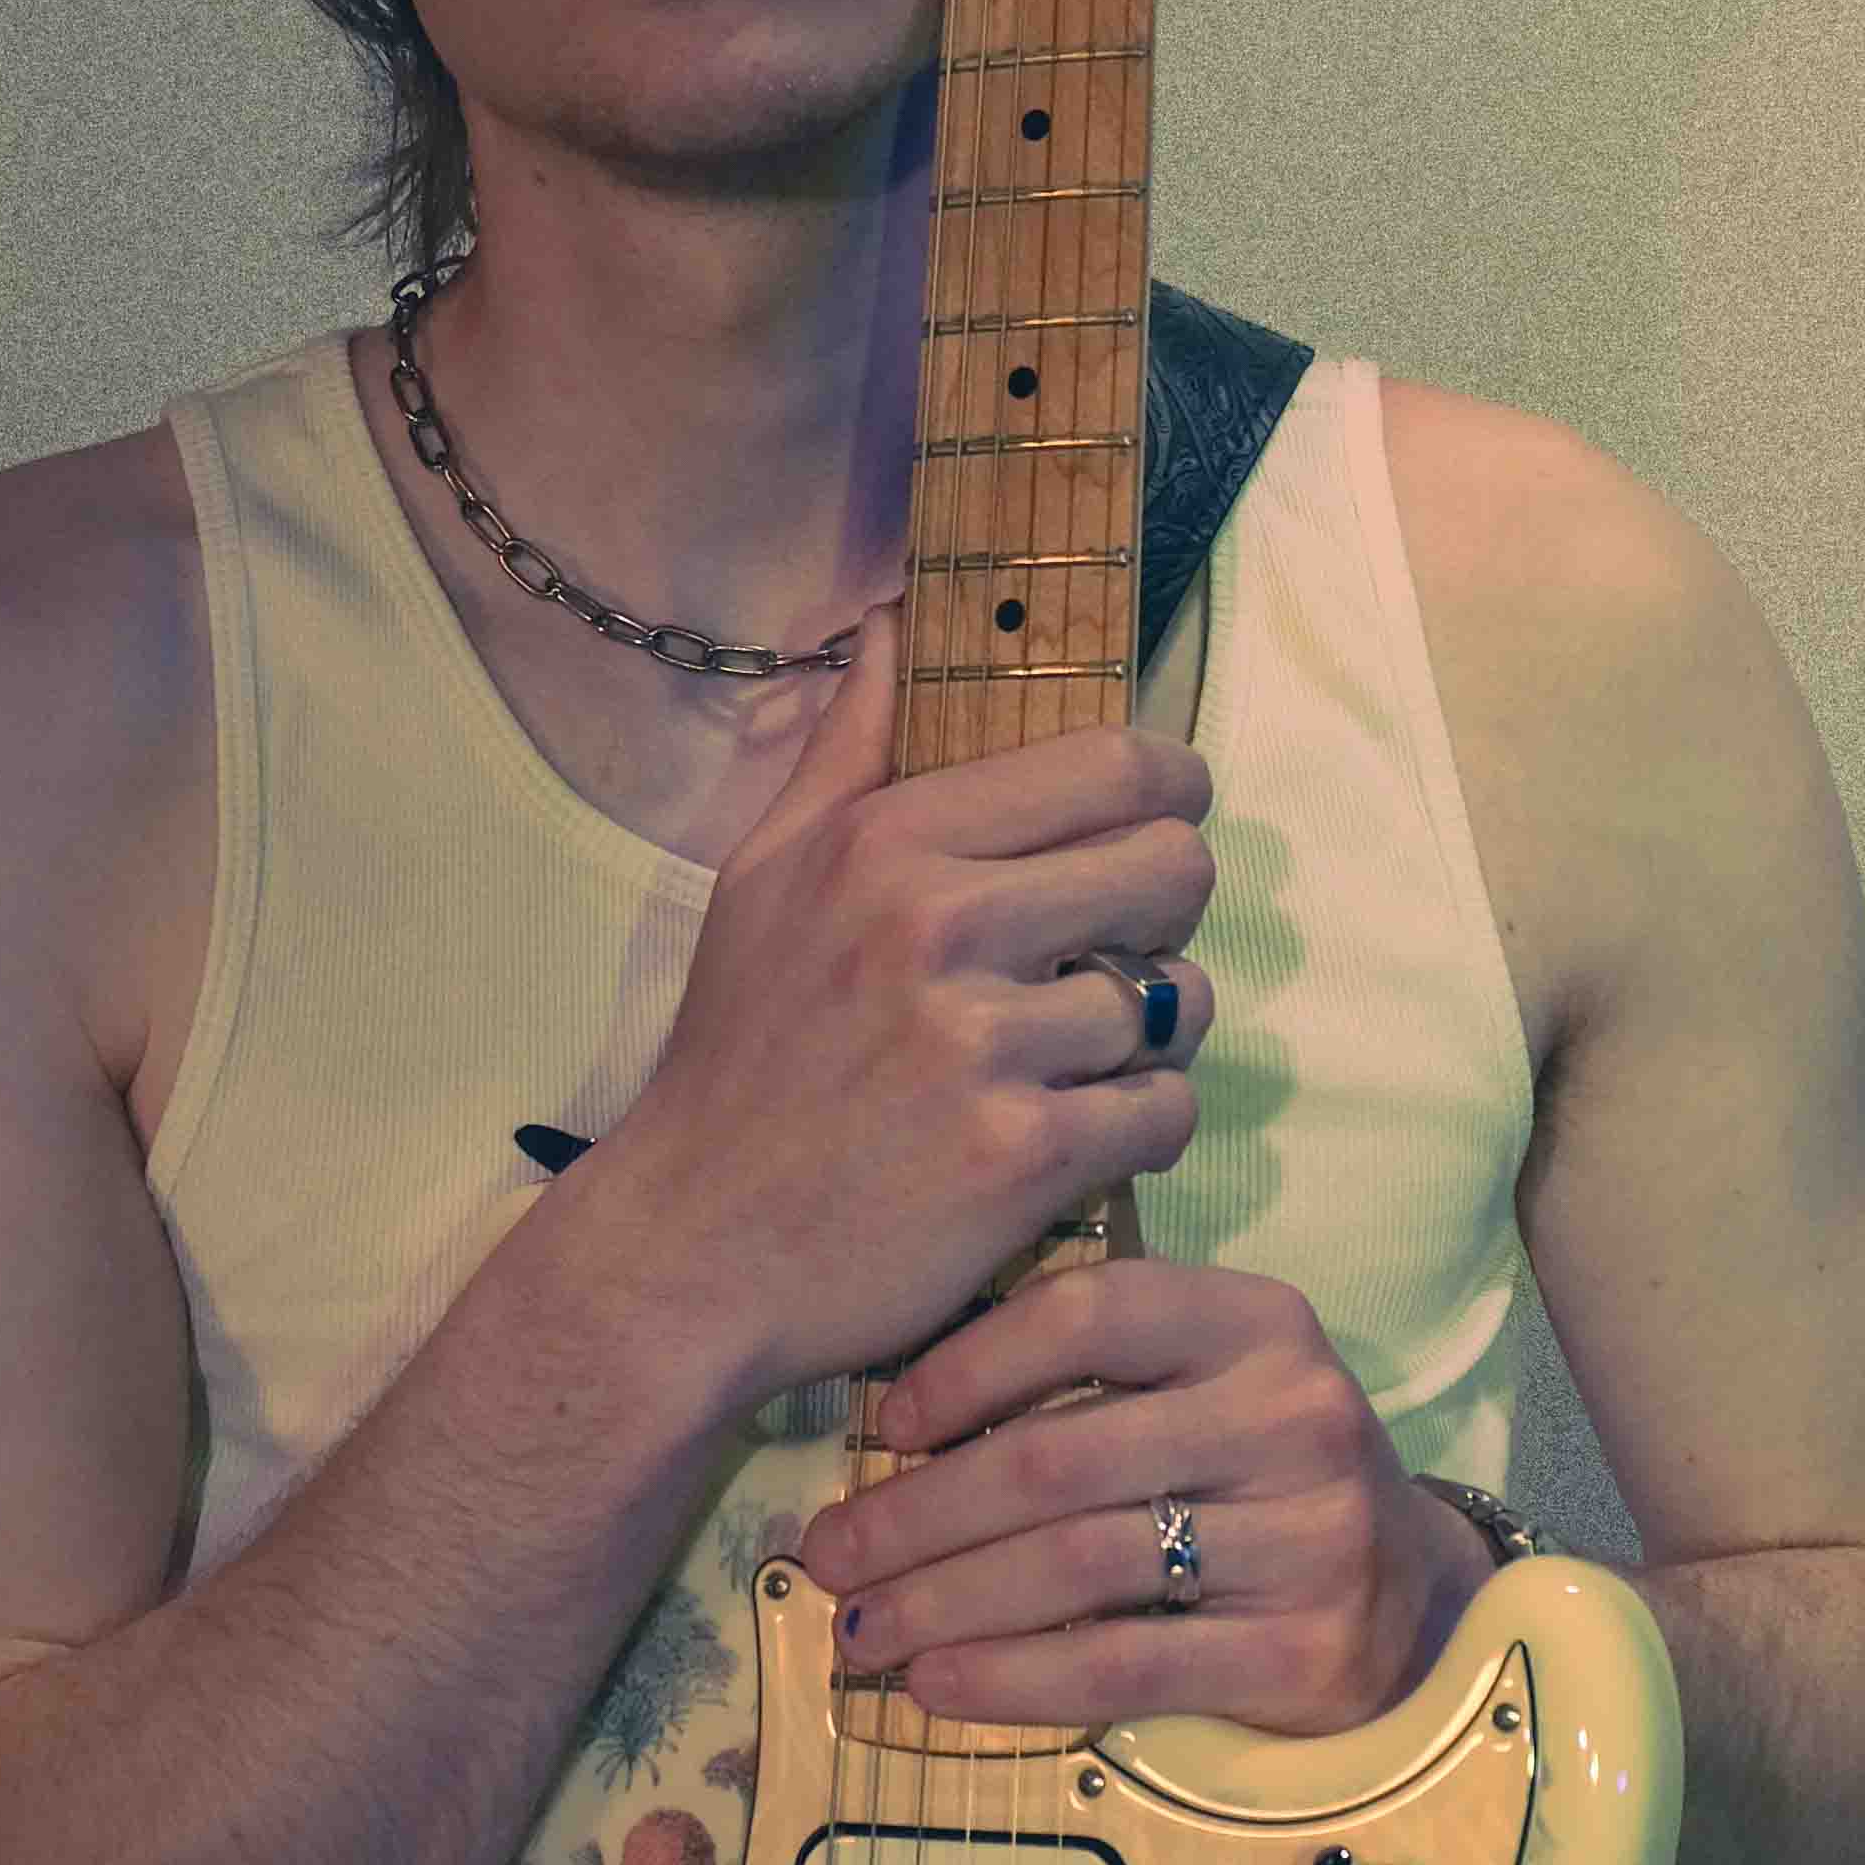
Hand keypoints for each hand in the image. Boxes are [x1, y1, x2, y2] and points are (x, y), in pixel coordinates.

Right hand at [572, 600, 1219, 1409]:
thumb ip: (846, 743)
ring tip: (1089, 1044)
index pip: (1112, 767)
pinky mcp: (1022, 1158)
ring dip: (1153, 1026)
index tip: (1166, 811)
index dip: (1171, 785)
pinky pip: (1164, 1109)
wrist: (689, 1246)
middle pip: (1172, 867)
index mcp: (888, 840)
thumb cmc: (737, 1050)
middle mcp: (941, 925)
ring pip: (1175, 999)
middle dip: (1168, 904)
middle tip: (1122, 937)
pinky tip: (1084, 1124)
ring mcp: (985, 1046)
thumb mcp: (762, 873)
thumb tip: (893, 619)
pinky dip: (1143, 1120)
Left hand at [791, 1257, 1496, 1735]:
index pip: (1089, 1312)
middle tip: (828, 1551)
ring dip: (946, 1603)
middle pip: (1061, 1459)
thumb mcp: (1201, 1376)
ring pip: (1079, 1568)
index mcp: (1254, 1319)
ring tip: (860, 1630)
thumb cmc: (1255, 1460)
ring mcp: (1307, 1534)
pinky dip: (1015, 1678)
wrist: (1406, 1586)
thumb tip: (895, 1405)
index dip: (971, 1363)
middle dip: (921, 1512)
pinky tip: (938, 1683)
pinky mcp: (1303, 1651)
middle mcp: (1289, 1413)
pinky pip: (1127, 1665)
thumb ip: (1091, 1367)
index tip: (882, 1420)